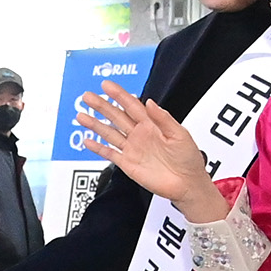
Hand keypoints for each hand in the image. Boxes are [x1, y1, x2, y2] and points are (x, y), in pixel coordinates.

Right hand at [75, 83, 224, 221]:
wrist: (187, 184)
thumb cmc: (188, 160)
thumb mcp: (180, 134)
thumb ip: (163, 118)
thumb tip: (150, 103)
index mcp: (152, 125)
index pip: (132, 105)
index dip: (119, 95)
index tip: (107, 86)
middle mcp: (140, 135)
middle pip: (116, 116)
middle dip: (101, 105)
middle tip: (87, 96)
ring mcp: (132, 149)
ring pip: (109, 133)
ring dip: (95, 124)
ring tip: (81, 116)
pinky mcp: (128, 164)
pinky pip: (110, 154)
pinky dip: (98, 148)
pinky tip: (88, 141)